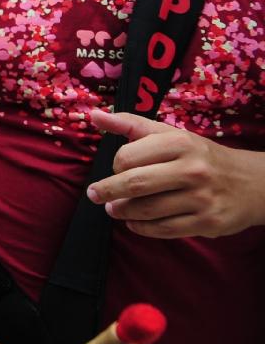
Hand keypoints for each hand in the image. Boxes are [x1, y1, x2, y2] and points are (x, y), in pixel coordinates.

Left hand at [85, 109, 264, 236]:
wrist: (253, 183)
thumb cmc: (201, 156)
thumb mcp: (171, 134)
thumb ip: (131, 125)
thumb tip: (94, 114)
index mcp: (180, 143)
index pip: (129, 156)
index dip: (115, 165)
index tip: (115, 168)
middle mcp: (192, 170)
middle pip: (135, 184)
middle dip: (108, 191)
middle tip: (94, 194)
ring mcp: (202, 198)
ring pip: (147, 210)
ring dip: (122, 211)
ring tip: (114, 209)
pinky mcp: (208, 222)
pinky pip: (164, 229)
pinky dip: (142, 227)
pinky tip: (134, 222)